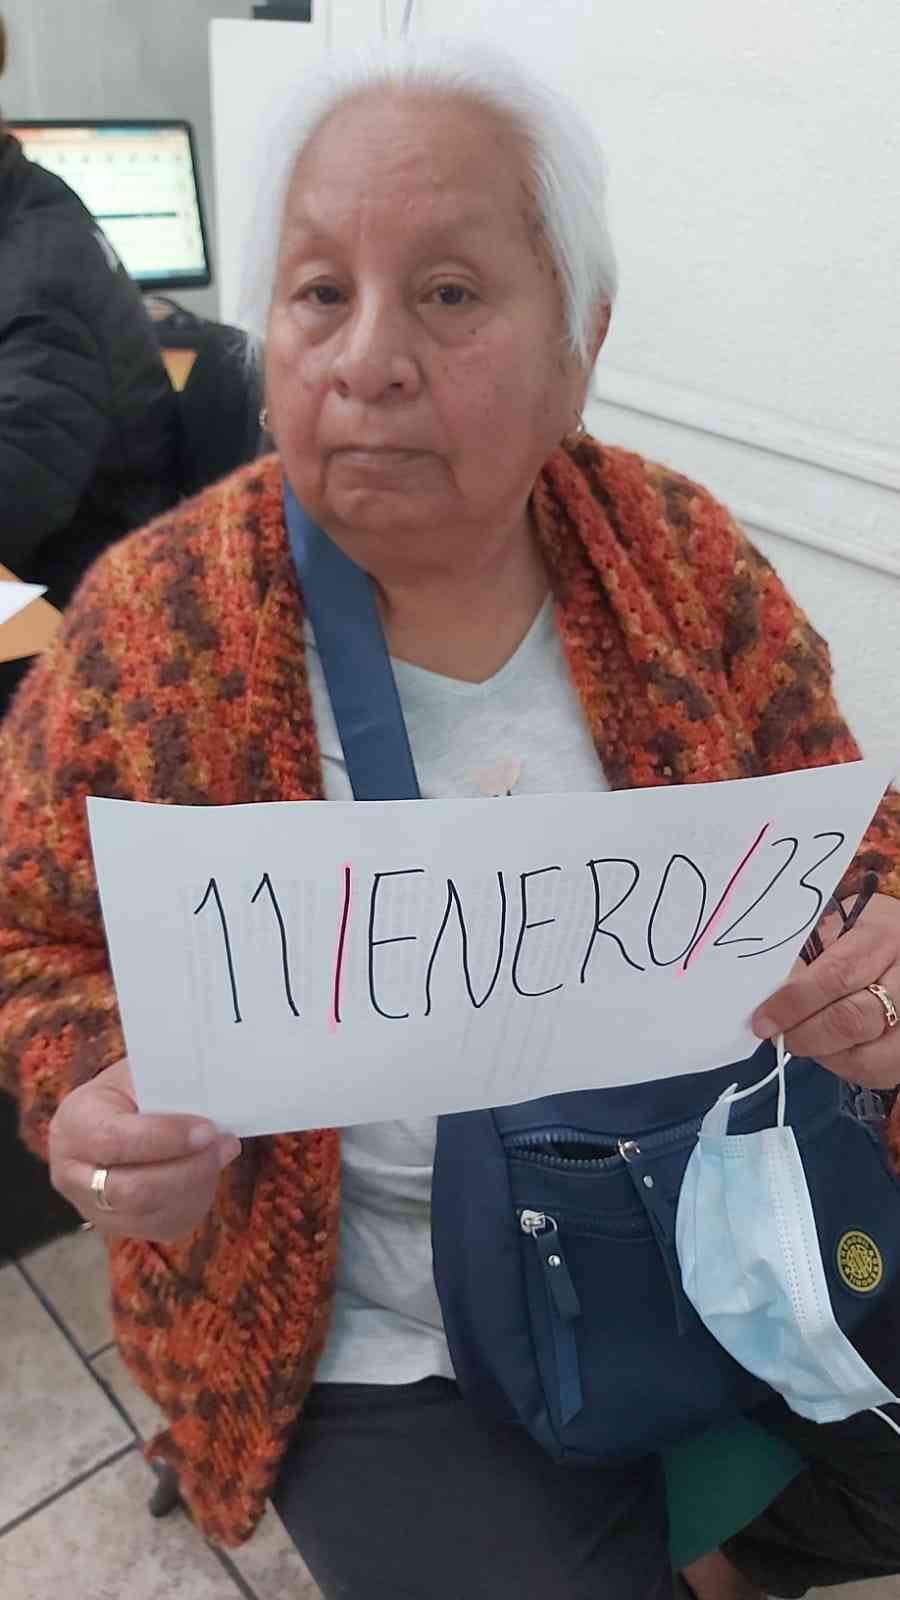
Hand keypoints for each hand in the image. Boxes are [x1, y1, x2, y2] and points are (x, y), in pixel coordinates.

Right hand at [48, 1057, 240, 1239]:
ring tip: (222, 1152)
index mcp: (73, 1124)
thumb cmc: (127, 1092)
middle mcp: (73, 1174)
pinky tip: (206, 1172)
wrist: (108, 1120)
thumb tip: (211, 1097)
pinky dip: (195, 1199)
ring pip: (153, 1212)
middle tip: (225, 1143)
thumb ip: (167, 1086)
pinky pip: (166, 1224)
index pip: (114, 1140)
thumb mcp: (138, 1074)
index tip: (207, 1130)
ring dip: (198, 1183)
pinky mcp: (121, 1228)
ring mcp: (94, 1209)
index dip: (165, 1137)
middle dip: (189, 1168)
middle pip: (132, 1190)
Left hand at [752, 893, 899, 1087]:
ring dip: (823, 1054)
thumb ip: (809, 953)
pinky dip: (843, 1065)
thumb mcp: (840, 926)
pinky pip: (875, 1072)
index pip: (836, 977)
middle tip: (778, 1035)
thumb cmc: (864, 931)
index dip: (794, 1003)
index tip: (763, 1019)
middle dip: (803, 1035)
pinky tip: (831, 1048)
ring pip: (866, 1058)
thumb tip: (771, 991)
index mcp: (882, 940)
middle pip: (851, 1022)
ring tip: (805, 1038)